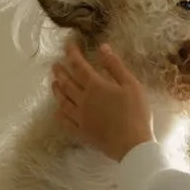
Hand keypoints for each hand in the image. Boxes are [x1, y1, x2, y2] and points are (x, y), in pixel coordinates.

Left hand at [52, 42, 154, 161]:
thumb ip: (115, 66)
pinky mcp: (82, 132)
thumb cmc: (135, 113)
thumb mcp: (131, 85)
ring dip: (57, 90)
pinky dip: (60, 114)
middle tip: (55, 64)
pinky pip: (65, 122)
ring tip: (54, 83)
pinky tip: (58, 111)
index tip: (68, 44)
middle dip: (60, 71)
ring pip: (63, 101)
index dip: (71, 53)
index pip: (78, 65)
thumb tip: (102, 47)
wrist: (132, 145)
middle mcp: (83, 100)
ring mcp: (80, 118)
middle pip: (67, 83)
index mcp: (95, 86)